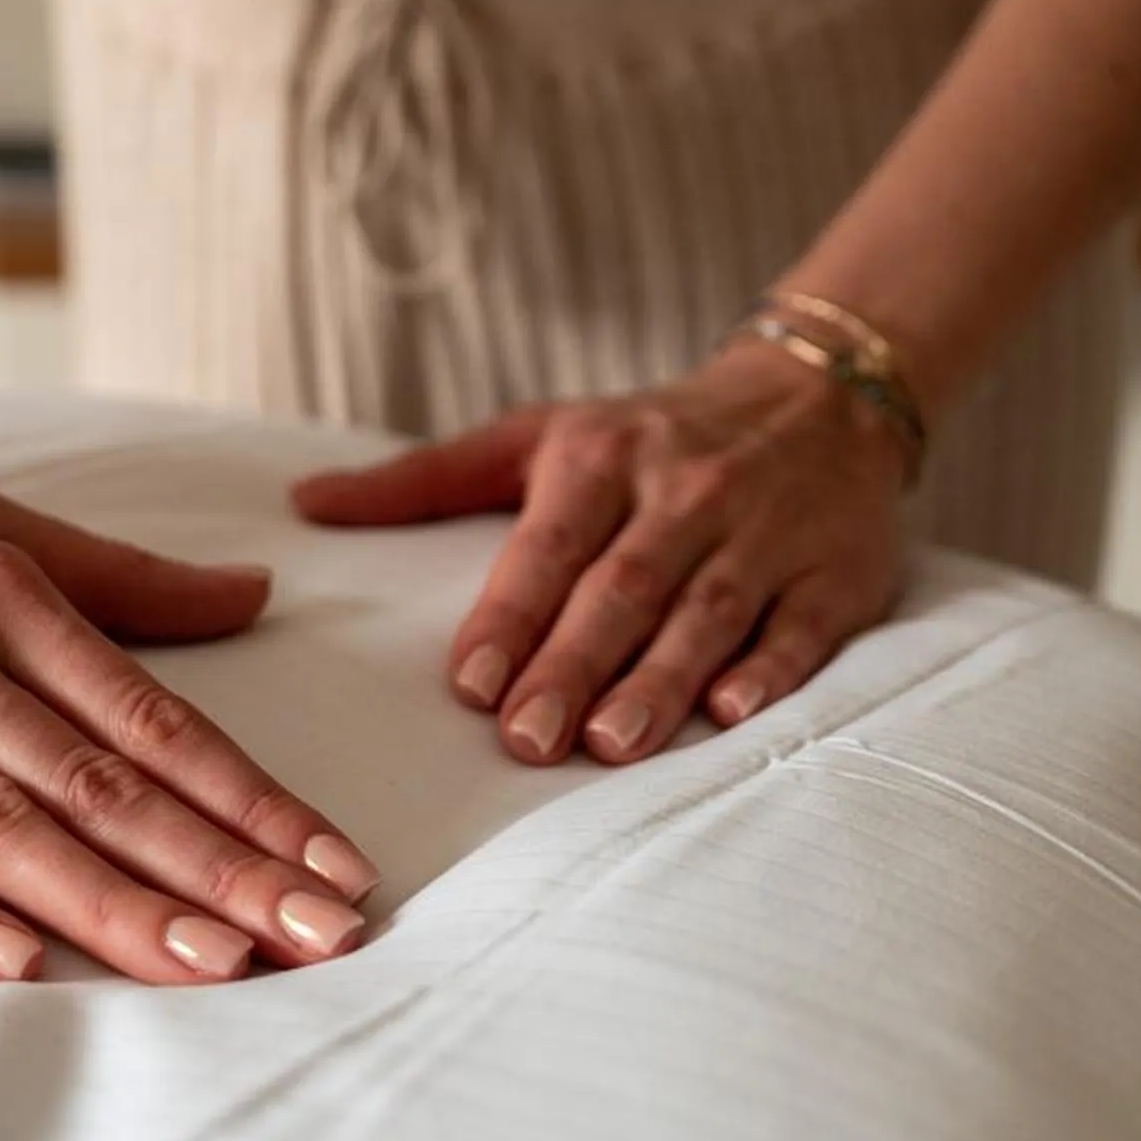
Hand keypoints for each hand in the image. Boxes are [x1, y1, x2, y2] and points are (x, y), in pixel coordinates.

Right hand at [0, 429, 381, 984]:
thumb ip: (116, 579)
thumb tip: (257, 589)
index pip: (151, 719)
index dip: (252, 802)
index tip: (339, 871)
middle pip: (96, 783)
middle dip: (218, 869)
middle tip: (320, 939)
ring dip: (110, 900)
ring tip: (214, 963)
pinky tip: (13, 965)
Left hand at [292, 340, 908, 763]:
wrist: (816, 397)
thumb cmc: (646, 435)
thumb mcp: (534, 436)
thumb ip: (421, 481)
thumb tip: (305, 502)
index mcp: (600, 458)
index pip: (549, 546)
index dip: (512, 615)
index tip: (472, 684)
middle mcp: (684, 491)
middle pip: (623, 588)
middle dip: (574, 666)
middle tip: (528, 741)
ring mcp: (764, 531)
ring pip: (707, 611)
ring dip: (661, 680)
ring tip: (612, 744)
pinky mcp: (835, 570)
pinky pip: (800, 623)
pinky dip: (769, 667)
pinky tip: (730, 711)